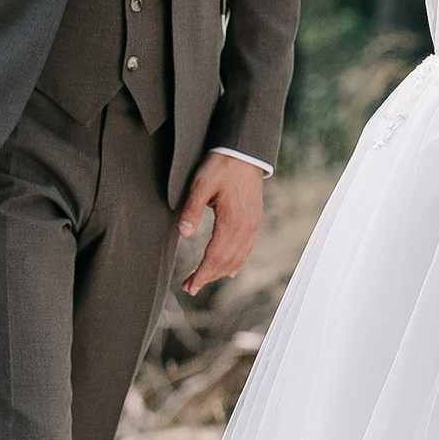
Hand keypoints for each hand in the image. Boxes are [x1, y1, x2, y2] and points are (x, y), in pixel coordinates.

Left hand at [177, 151, 265, 297]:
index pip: (215, 257)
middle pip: (226, 262)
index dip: (201, 275)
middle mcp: (246, 228)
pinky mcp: (254, 220)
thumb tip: (184, 235)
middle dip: (208, 277)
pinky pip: (246, 249)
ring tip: (203, 280)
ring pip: (237, 258)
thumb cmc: (221, 166)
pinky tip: (230, 270)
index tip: (189, 286)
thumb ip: (192, 210)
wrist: (245, 151)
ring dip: (220, 273)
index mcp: (232, 221)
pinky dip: (236, 263)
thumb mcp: (200, 184)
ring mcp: (253, 225)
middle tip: (189, 288)